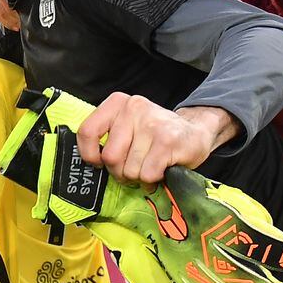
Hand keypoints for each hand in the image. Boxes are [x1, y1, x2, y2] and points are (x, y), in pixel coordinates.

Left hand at [75, 93, 238, 184]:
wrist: (196, 132)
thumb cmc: (155, 134)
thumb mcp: (127, 125)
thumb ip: (107, 137)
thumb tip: (89, 161)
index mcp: (118, 102)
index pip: (87, 131)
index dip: (90, 154)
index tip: (99, 163)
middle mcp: (134, 108)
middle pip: (110, 157)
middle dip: (120, 171)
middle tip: (134, 167)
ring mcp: (151, 124)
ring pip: (130, 170)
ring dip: (140, 176)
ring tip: (151, 165)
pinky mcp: (167, 141)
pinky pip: (147, 174)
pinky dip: (153, 180)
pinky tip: (161, 169)